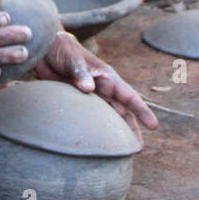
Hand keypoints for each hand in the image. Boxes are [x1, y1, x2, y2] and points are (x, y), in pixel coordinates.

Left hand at [33, 32, 159, 139]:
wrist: (44, 49)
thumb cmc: (63, 49)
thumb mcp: (73, 59)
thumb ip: (81, 73)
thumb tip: (89, 88)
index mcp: (107, 77)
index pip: (129, 96)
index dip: (142, 111)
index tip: (153, 125)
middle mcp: (102, 88)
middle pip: (121, 111)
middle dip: (131, 128)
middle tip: (138, 148)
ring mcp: (90, 96)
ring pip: (107, 117)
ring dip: (114, 131)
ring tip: (121, 150)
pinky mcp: (76, 101)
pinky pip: (89, 118)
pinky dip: (95, 128)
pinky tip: (95, 141)